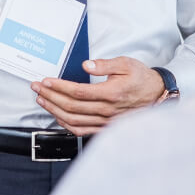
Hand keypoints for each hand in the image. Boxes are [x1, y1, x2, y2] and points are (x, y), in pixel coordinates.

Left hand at [31, 57, 165, 136]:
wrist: (157, 95)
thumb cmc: (141, 78)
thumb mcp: (126, 63)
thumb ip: (104, 64)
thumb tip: (85, 65)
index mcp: (111, 93)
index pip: (78, 92)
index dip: (59, 87)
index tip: (46, 81)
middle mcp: (107, 110)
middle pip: (71, 106)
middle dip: (50, 96)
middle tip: (37, 88)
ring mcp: (106, 121)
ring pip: (74, 121)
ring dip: (54, 111)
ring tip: (42, 100)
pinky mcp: (105, 127)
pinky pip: (82, 130)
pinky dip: (66, 125)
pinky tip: (57, 116)